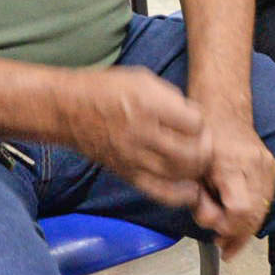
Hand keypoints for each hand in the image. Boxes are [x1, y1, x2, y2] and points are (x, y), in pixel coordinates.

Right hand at [57, 67, 211, 210]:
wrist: (69, 110)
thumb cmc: (107, 89)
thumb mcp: (143, 79)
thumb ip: (172, 99)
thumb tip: (195, 121)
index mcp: (148, 104)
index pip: (194, 123)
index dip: (201, 122)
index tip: (194, 120)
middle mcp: (142, 133)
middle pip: (192, 153)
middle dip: (205, 149)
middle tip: (202, 143)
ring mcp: (134, 157)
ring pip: (181, 175)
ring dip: (196, 170)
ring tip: (195, 161)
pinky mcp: (128, 174)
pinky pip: (160, 193)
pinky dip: (181, 194)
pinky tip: (189, 188)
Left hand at [191, 112, 274, 255]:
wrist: (224, 112)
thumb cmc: (201, 140)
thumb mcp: (191, 172)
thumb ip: (200, 202)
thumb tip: (214, 226)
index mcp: (230, 163)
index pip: (241, 209)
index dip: (231, 228)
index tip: (218, 236)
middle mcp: (254, 164)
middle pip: (255, 214)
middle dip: (238, 235)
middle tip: (223, 245)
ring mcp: (267, 166)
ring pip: (263, 210)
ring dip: (246, 229)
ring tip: (229, 236)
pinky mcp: (273, 168)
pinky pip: (267, 200)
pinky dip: (253, 215)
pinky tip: (238, 220)